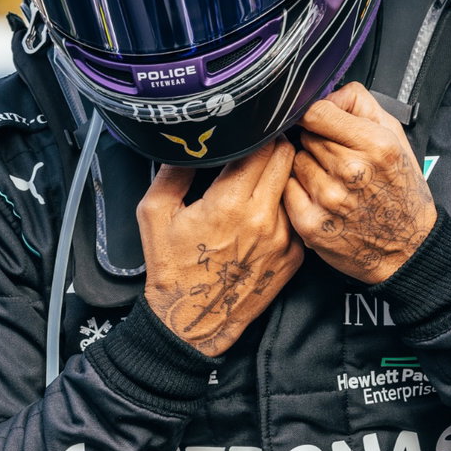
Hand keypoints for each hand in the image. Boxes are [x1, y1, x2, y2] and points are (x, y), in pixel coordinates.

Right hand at [138, 138, 302, 356]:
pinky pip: (296, 216)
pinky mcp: (294, 256)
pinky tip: (263, 213)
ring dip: (281, 177)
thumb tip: (188, 141)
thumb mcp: (154, 213)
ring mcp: (283, 239)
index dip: (258, 133)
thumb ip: (172, 171)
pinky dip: (284, 208)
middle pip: (287, 158)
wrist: (194, 320)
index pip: (264, 148)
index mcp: (230, 204)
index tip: (249, 130)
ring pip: (294, 186)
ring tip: (260, 180)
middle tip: (259, 148)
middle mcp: (263, 219)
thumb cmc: (173, 267)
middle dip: (274, 147)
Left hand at [285, 82, 436, 283]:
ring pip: (295, 161)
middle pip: (306, 136)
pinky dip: (299, 191)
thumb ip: (359, 104)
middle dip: (318, 143)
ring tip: (332, 180)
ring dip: (308, 167)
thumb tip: (325, 94)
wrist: (407, 249)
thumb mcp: (395, 137)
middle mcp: (351, 171)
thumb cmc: (401, 192)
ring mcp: (328, 199)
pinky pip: (287, 189)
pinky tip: (320, 198)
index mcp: (375, 145)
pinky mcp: (310, 224)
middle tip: (337, 160)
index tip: (319, 123)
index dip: (316, 116)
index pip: (317, 111)